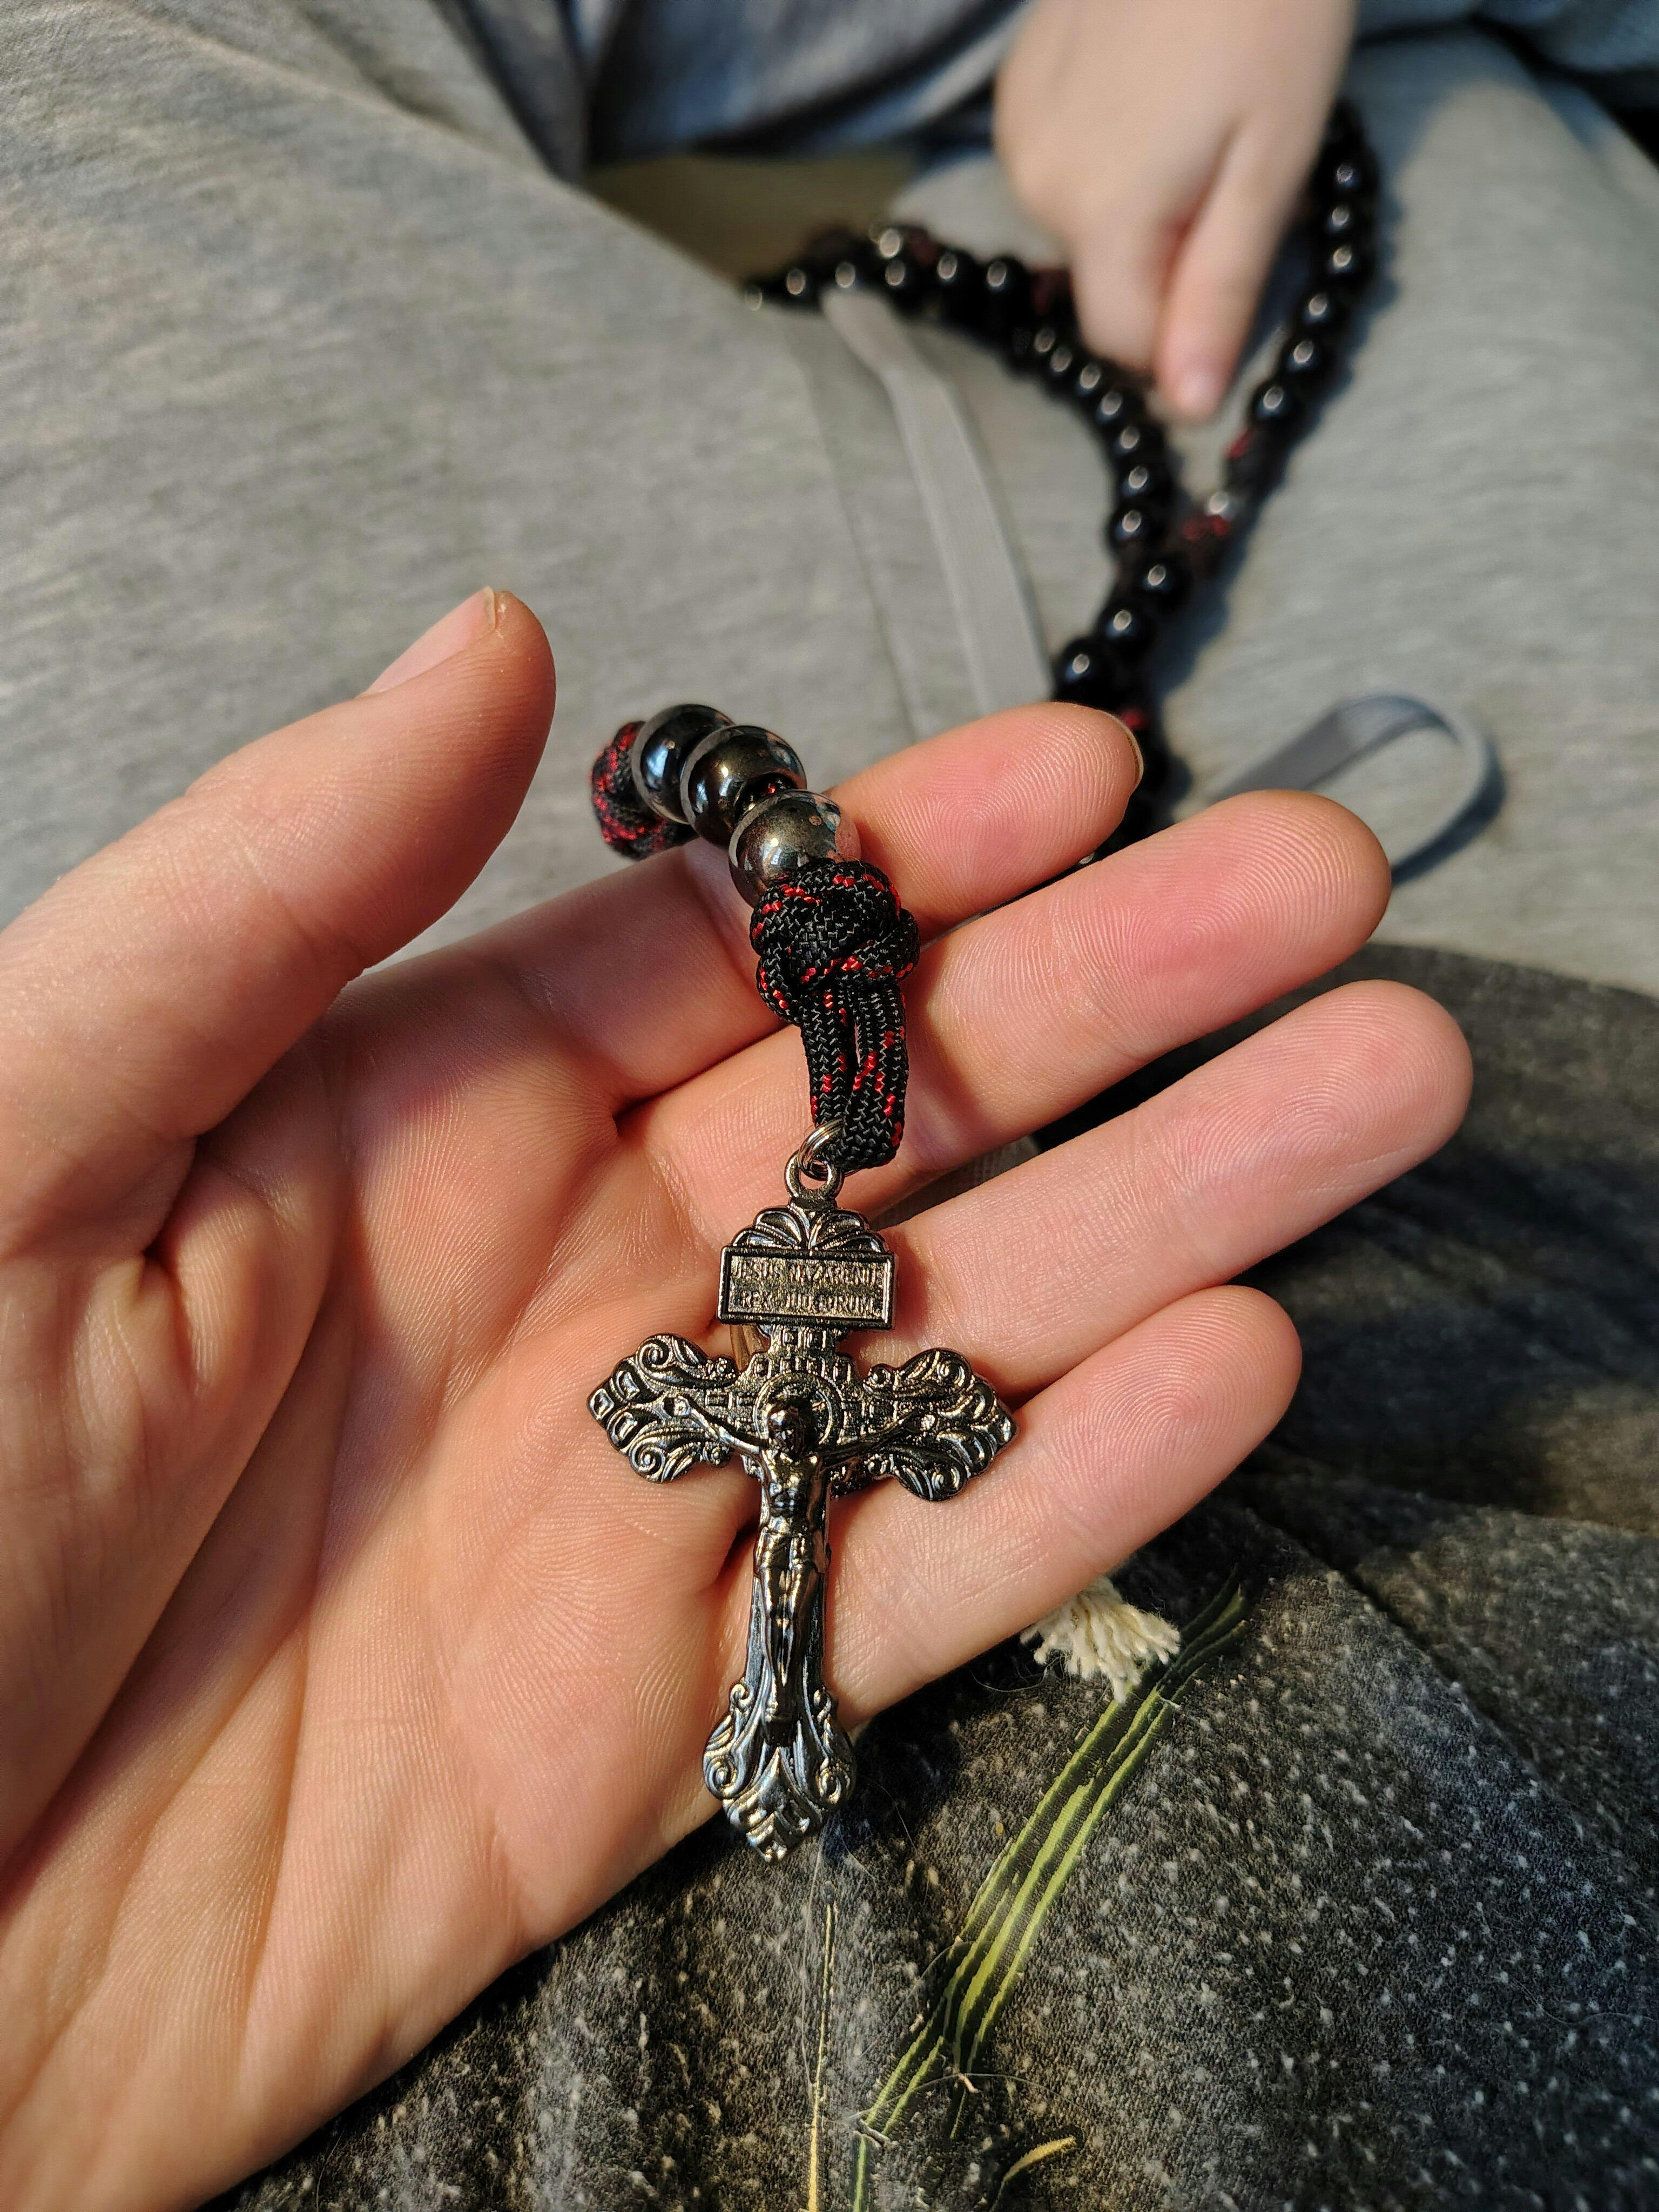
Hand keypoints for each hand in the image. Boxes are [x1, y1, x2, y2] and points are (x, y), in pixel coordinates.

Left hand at [0, 591, 1466, 2208]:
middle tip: (1321, 893)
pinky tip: (1236, 1366)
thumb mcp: (20, 1146)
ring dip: (1171, 1206)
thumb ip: (257, 898)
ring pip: (957, 1324)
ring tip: (1373, 1085)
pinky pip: (918, 1581)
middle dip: (1113, 998)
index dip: (915, 854)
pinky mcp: (679, 1716)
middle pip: (893, 1114)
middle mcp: (571, 1282)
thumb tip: (492, 646)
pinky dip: (1078, 1488)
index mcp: (421, 1119)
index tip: (1098, 771)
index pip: (722, 950)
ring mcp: (645, 1495)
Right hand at [996, 0, 1356, 415]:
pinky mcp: (1016, 90)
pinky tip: (1152, 85)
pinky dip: (1113, 152)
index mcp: (1103, 215)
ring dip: (1143, 203)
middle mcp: (1038, 184)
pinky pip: (1065, 167)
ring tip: (1195, 114)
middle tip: (1233, 161)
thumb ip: (1221, 291)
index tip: (1239, 258)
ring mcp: (1017, 133)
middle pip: (1108, 283)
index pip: (1128, 343)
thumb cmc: (1271, 15)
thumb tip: (1189, 406)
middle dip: (1170, 256)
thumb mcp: (1273, 165)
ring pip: (1087, 227)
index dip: (1187, 327)